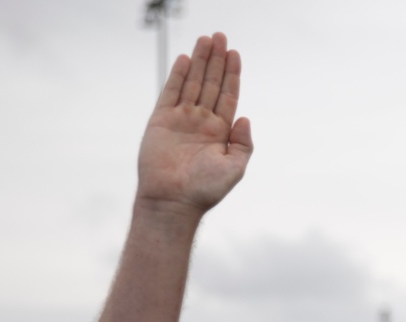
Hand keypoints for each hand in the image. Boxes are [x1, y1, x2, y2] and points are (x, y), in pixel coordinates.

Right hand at [136, 32, 252, 219]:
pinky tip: (185, 59)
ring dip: (199, 61)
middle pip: (211, 83)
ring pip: (192, 83)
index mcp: (220, 132)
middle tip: (220, 36)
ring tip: (206, 39)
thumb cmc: (206, 190)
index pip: (228, 96)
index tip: (235, 54)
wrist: (174, 201)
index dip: (232, 74)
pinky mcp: (161, 121)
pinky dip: (177, 76)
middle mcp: (201, 122)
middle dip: (216, 60)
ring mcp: (181, 120)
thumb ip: (243, 143)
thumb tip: (245, 117)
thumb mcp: (235, 168)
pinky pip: (170, 93)